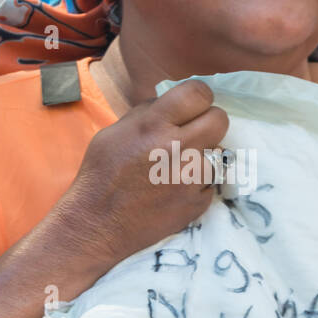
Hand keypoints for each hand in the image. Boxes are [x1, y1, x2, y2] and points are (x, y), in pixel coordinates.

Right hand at [61, 78, 229, 276]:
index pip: (199, 93)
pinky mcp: (199, 202)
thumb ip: (148, 114)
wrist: (97, 224)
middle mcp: (179, 147)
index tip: (192, 106)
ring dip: (204, 155)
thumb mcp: (116, 131)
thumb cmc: (101, 174)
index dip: (198, 97)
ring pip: (219, 152)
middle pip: (220, 119)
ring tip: (180, 165)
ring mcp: (192, 177)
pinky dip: (199, 182)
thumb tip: (172, 103)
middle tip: (192, 132)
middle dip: (208, 121)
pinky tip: (177, 187)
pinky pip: (212, 181)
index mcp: (154, 125)